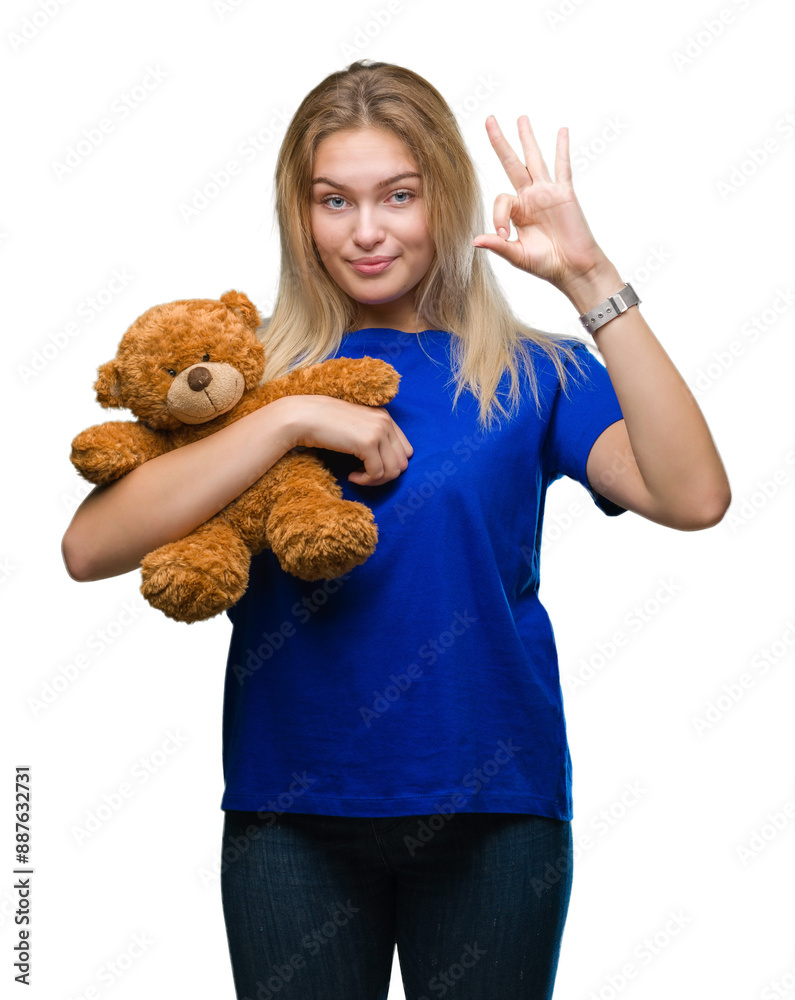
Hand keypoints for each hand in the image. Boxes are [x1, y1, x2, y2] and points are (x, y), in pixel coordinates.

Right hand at [278, 395, 412, 486]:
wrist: (304, 417)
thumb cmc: (325, 424)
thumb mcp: (356, 427)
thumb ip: (374, 438)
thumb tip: (390, 465)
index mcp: (385, 417)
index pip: (406, 450)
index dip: (391, 465)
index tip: (371, 468)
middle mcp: (385, 422)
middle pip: (402, 463)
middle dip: (385, 476)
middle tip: (365, 477)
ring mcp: (377, 432)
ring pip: (393, 471)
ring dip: (375, 481)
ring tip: (357, 477)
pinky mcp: (367, 443)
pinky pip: (377, 473)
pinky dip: (365, 481)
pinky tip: (351, 477)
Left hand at [472, 115, 610, 291]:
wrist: (573, 269)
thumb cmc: (546, 264)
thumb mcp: (517, 255)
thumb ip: (498, 246)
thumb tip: (474, 241)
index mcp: (517, 211)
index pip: (501, 200)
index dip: (498, 216)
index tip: (504, 235)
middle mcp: (530, 197)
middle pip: (512, 163)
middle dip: (500, 142)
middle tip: (489, 119)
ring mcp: (547, 193)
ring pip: (535, 159)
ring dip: (527, 138)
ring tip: (521, 118)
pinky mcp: (565, 193)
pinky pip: (563, 167)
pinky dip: (562, 149)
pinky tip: (561, 131)